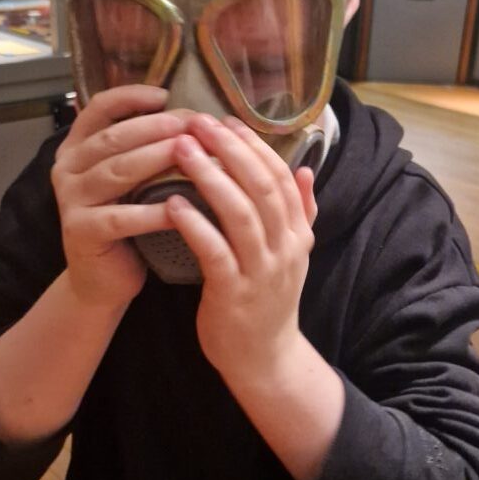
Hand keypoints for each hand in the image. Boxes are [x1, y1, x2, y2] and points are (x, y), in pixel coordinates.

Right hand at [52, 86, 189, 309]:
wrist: (102, 279)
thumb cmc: (127, 222)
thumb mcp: (132, 179)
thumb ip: (147, 148)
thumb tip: (195, 117)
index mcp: (78, 147)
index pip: (98, 109)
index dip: (130, 97)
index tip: (165, 94)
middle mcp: (68, 168)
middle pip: (113, 138)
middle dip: (155, 127)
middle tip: (192, 123)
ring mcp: (71, 199)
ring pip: (116, 171)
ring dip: (155, 158)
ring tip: (189, 151)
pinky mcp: (80, 231)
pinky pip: (120, 217)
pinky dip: (151, 211)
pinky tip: (179, 207)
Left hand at [165, 114, 316, 383]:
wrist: (264, 359)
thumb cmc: (268, 301)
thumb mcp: (293, 255)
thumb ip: (301, 212)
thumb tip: (305, 169)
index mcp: (298, 233)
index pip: (280, 177)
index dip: (254, 146)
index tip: (226, 120)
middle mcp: (285, 248)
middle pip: (261, 187)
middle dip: (230, 150)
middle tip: (198, 122)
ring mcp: (262, 271)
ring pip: (240, 214)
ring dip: (210, 177)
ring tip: (181, 150)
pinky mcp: (234, 294)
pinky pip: (215, 252)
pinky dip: (196, 224)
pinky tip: (172, 203)